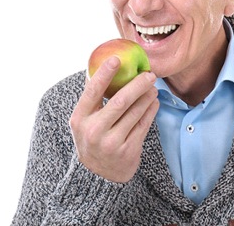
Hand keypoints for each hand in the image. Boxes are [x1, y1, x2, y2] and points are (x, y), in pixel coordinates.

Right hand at [70, 56, 158, 182]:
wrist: (98, 174)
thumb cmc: (92, 136)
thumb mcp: (84, 120)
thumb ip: (92, 97)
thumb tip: (103, 65)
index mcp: (80, 119)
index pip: (92, 92)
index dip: (104, 74)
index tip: (117, 59)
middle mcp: (94, 131)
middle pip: (120, 101)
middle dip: (138, 84)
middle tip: (149, 74)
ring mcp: (111, 143)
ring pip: (135, 113)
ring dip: (147, 96)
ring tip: (153, 87)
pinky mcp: (128, 151)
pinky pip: (143, 125)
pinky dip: (151, 110)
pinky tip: (154, 102)